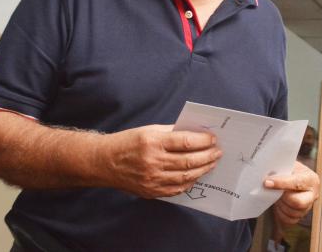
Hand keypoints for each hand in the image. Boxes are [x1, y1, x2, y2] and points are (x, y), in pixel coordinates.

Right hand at [98, 124, 221, 197]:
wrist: (104, 162)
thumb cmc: (128, 142)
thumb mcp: (149, 130)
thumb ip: (172, 132)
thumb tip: (196, 133)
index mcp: (153, 142)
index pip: (186, 142)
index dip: (203, 141)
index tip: (213, 138)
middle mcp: (153, 162)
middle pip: (189, 161)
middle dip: (208, 156)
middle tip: (218, 152)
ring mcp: (152, 179)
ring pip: (186, 177)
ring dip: (203, 169)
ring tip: (212, 163)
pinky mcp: (151, 191)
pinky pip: (176, 189)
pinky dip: (190, 182)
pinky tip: (197, 175)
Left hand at [264, 160, 319, 225]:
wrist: (291, 178)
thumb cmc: (289, 170)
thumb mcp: (287, 166)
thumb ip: (280, 171)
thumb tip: (267, 178)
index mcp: (311, 179)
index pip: (296, 183)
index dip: (280, 183)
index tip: (266, 182)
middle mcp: (313, 195)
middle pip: (298, 203)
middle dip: (283, 198)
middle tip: (275, 192)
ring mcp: (308, 207)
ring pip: (292, 212)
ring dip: (281, 204)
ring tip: (277, 196)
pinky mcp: (301, 215)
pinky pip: (289, 220)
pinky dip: (281, 213)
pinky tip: (279, 204)